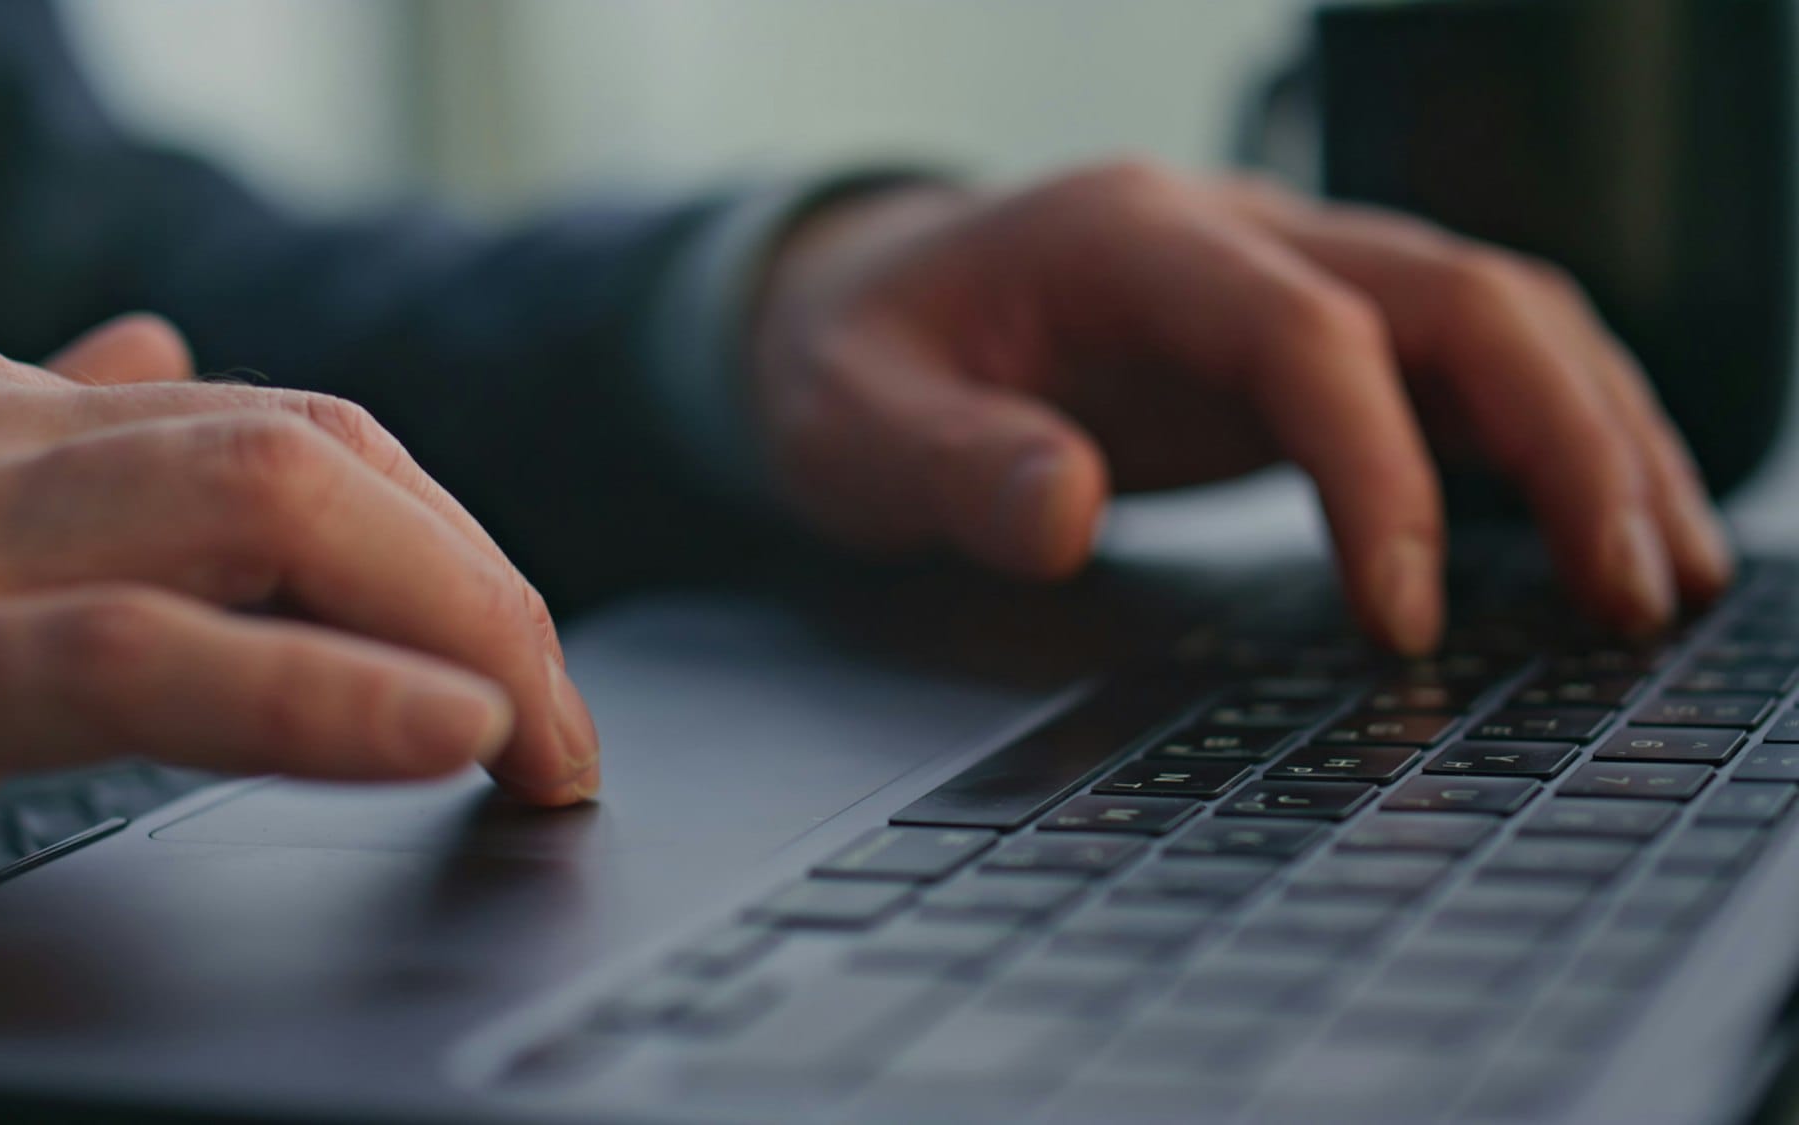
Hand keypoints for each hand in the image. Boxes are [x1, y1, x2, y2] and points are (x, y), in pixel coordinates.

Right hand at [0, 318, 596, 932]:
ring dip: (453, 616)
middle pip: (312, 453)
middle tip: (560, 728)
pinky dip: (314, 696)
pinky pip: (133, 661)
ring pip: (261, 502)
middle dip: (477, 588)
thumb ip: (47, 457)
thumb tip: (160, 351)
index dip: (444, 551)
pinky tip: (442, 730)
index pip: (292, 434)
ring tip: (540, 734)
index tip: (522, 664)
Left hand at [752, 164, 1731, 651]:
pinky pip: (1459, 364)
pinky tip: (1595, 523)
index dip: (1378, 469)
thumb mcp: (850, 422)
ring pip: (1494, 314)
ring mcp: (1280, 275)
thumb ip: (944, 464)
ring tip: (1663, 571)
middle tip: (1626, 589)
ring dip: (1593, 431)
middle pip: (1457, 294)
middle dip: (1564, 436)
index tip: (1404, 617)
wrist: (857, 303)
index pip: (1306, 331)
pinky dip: (1546, 436)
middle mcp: (1232, 235)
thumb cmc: (854, 359)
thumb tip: (1064, 509)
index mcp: (1127, 239)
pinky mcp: (1298, 337)